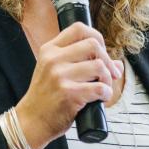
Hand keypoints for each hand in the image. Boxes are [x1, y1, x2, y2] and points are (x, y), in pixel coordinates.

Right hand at [15, 22, 122, 148]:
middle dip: (107, 59)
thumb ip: (78, 62)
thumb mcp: (53, 71)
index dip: (97, 37)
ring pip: (99, 66)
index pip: (78, 28)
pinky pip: (100, 88)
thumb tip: (116, 63)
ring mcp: (60, 76)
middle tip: (108, 74)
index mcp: (49, 50)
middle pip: (93, 44)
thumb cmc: (46, 96)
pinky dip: (106, 94)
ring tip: (103, 88)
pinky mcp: (69, 94)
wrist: (32, 120)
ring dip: (107, 79)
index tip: (100, 53)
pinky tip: (101, 98)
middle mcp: (53, 59)